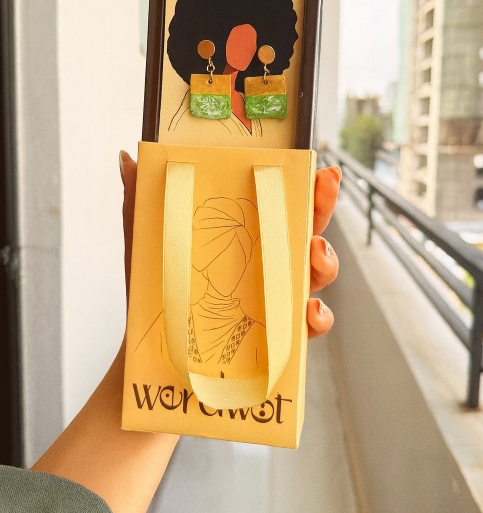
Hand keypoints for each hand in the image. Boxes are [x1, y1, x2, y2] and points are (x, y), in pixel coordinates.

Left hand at [119, 152, 340, 338]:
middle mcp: (268, 262)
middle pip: (310, 229)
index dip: (307, 184)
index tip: (322, 168)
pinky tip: (308, 312)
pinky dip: (318, 318)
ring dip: (325, 261)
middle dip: (322, 207)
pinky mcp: (279, 335)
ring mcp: (277, 297)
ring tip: (313, 253)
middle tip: (321, 192)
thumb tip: (127, 158)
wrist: (152, 355)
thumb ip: (140, 203)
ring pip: (318, 274)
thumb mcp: (148, 244)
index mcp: (246, 235)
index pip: (283, 202)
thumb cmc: (156, 292)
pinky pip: (310, 325)